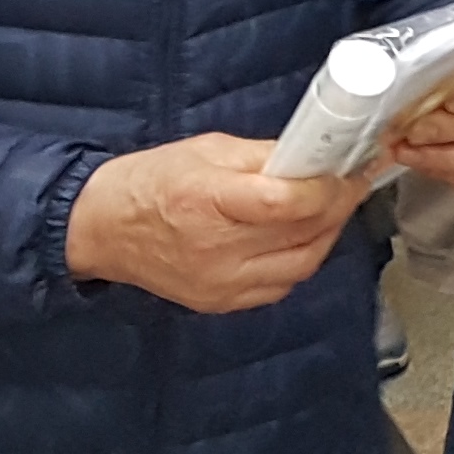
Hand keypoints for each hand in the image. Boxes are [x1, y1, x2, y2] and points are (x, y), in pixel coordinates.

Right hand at [64, 134, 362, 312]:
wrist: (102, 230)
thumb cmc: (152, 181)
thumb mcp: (208, 150)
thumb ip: (264, 156)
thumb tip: (317, 156)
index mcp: (208, 201)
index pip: (286, 202)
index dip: (329, 187)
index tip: (351, 168)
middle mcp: (216, 250)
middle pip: (304, 235)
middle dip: (338, 206)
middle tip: (350, 183)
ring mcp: (220, 284)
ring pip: (302, 264)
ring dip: (326, 235)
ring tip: (331, 207)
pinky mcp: (221, 303)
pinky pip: (281, 285)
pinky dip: (301, 259)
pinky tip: (302, 237)